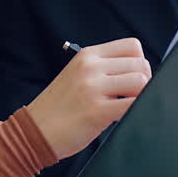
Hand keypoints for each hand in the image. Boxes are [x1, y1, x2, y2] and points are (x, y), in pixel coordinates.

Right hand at [25, 38, 150, 158]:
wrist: (33, 131)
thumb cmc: (58, 107)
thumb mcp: (78, 74)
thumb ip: (104, 69)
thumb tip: (139, 73)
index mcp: (88, 55)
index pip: (132, 45)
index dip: (140, 62)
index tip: (133, 77)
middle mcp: (91, 67)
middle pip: (140, 63)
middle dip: (144, 81)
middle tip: (132, 96)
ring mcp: (93, 88)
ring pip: (141, 81)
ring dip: (141, 96)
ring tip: (126, 106)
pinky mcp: (97, 111)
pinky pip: (133, 104)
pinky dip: (138, 110)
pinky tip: (127, 116)